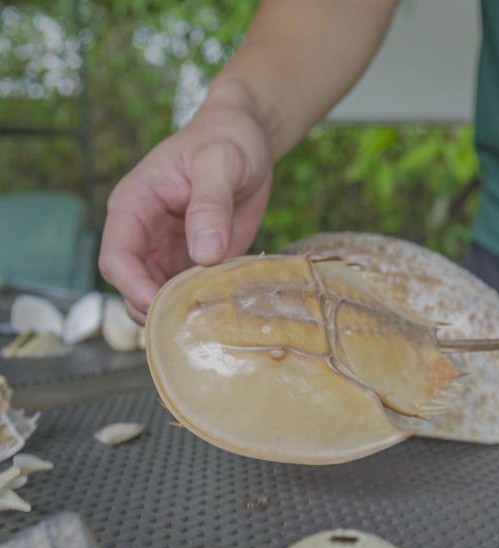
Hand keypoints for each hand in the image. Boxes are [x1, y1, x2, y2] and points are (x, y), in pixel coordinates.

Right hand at [98, 103, 273, 322]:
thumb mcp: (220, 164)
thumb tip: (204, 253)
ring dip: (183, 311)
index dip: (134, 287)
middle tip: (195, 322)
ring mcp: (170, 250)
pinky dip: (207, 304)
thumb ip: (210, 205)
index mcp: (134, 206)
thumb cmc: (226, 141)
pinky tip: (230, 309)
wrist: (246, 139)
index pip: (116, 258)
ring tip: (215, 319)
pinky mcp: (197, 260)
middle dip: (158, 309)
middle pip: (134, 287)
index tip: (162, 306)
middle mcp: (145, 233)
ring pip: (162, 296)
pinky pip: (194, 291)